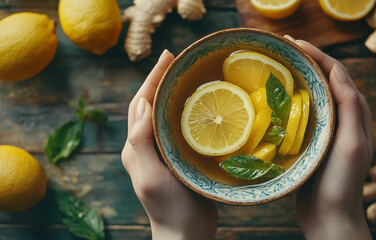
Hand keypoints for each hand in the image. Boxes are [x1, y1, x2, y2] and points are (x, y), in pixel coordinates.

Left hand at [121, 50, 217, 239]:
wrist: (185, 234)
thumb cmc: (169, 209)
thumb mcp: (151, 177)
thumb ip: (141, 143)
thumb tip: (142, 103)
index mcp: (135, 147)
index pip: (140, 104)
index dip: (152, 79)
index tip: (168, 57)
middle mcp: (145, 146)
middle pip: (149, 104)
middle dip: (160, 79)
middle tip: (177, 59)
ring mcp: (161, 151)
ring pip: (163, 113)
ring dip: (171, 91)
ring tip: (186, 75)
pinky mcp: (176, 157)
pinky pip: (177, 126)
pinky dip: (183, 110)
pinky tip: (198, 104)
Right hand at [285, 36, 374, 238]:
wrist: (328, 215)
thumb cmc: (341, 183)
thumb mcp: (352, 144)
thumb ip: (349, 109)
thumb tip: (337, 71)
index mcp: (355, 115)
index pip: (338, 74)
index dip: (318, 55)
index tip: (294, 43)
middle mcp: (343, 118)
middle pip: (325, 79)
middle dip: (307, 60)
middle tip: (283, 48)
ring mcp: (327, 128)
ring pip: (314, 92)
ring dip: (299, 75)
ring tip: (279, 64)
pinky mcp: (313, 138)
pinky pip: (304, 109)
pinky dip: (292, 96)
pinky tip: (277, 95)